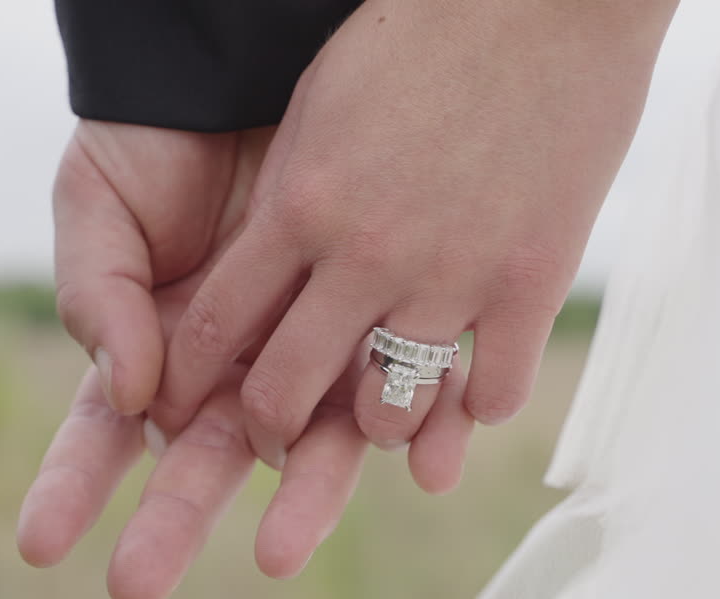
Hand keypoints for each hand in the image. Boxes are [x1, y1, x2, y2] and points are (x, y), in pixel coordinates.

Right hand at [17, 122, 369, 598]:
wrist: (243, 71)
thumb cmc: (158, 140)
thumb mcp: (99, 207)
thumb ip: (99, 298)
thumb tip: (127, 393)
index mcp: (152, 349)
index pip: (103, 433)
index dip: (69, 486)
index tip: (36, 542)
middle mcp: (230, 370)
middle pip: (203, 462)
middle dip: (170, 522)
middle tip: (134, 583)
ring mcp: (304, 354)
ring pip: (308, 444)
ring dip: (297, 501)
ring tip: (278, 552)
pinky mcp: (375, 323)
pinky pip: (397, 389)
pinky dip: (406, 432)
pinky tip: (405, 470)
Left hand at [149, 0, 675, 475]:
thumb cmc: (422, 35)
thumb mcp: (323, 104)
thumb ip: (292, 195)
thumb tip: (270, 270)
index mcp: (299, 203)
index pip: (214, 327)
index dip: (188, 383)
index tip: (187, 409)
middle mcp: (364, 252)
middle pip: (282, 390)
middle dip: (266, 432)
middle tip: (276, 438)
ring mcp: (451, 273)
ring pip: (388, 412)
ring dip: (375, 424)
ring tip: (381, 410)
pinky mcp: (532, 283)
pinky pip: (492, 396)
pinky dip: (474, 405)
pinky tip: (470, 389)